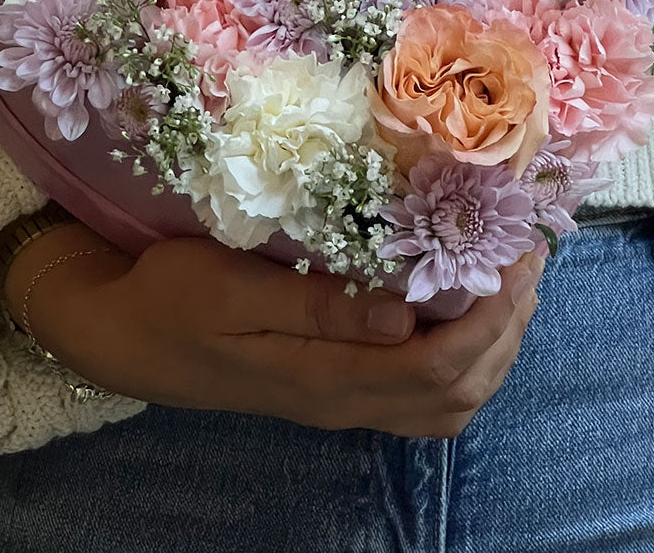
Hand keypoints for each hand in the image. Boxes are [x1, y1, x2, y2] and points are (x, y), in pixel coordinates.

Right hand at [17, 231, 544, 438]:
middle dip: (508, 325)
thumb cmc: (171, 298)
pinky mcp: (333, 388)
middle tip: (529, 254)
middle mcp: (343, 401)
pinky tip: (466, 313)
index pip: (438, 367)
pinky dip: (464, 359)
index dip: (490, 316)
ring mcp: (340, 401)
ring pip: (447, 402)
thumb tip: (406, 316)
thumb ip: (317, 306)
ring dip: (494, 345)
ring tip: (513, 280)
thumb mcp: (231, 288)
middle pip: (458, 390)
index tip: (515, 251)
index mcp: (323, 376)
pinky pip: (421, 397)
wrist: (123, 337)